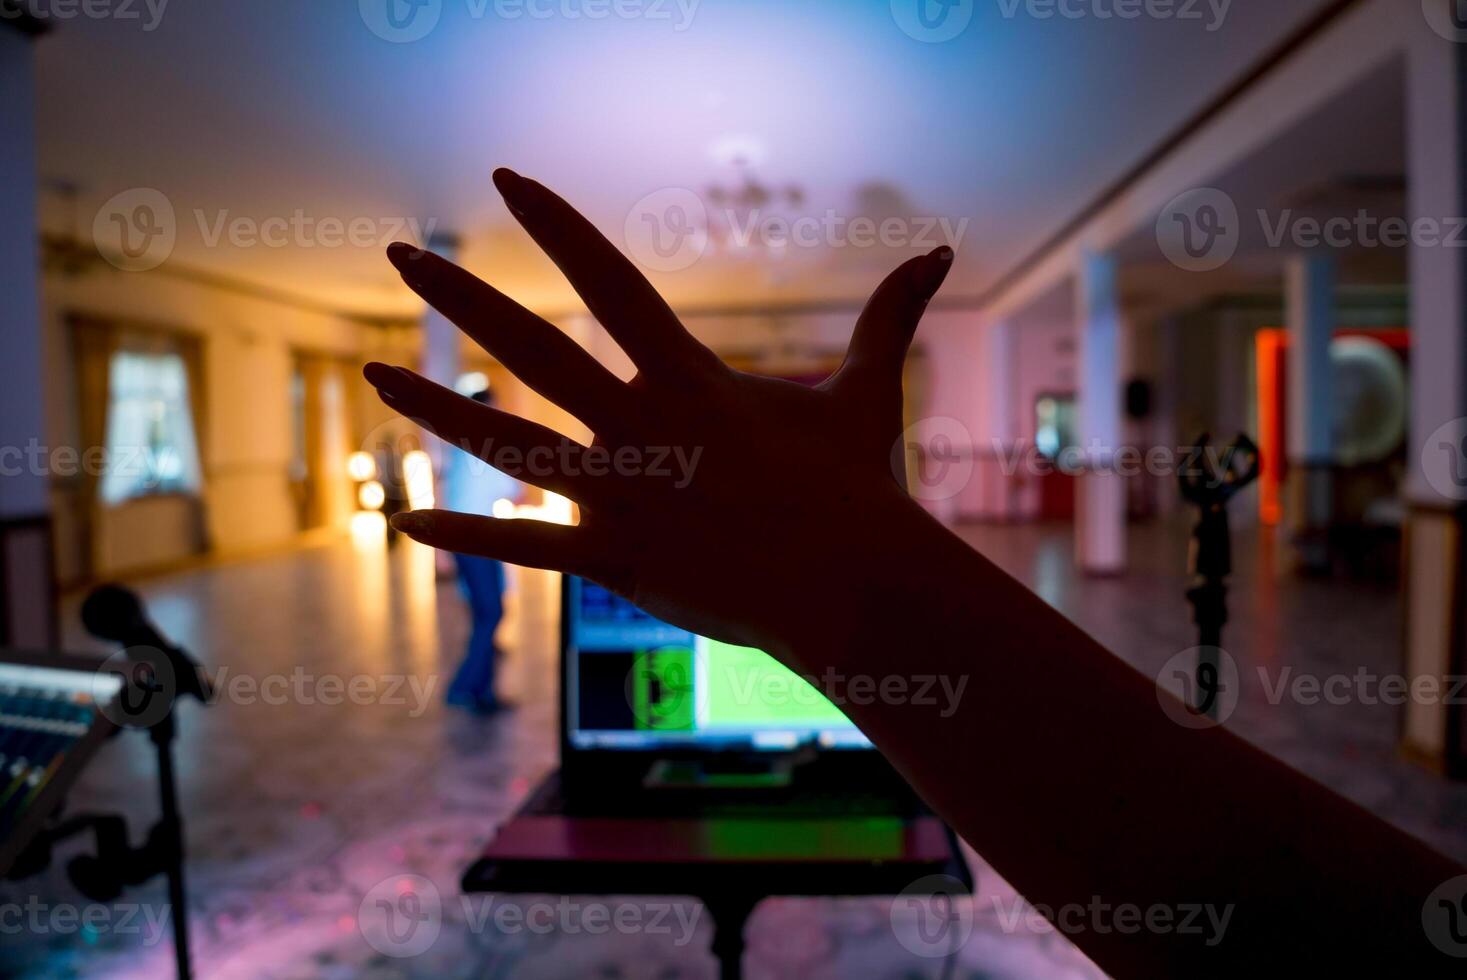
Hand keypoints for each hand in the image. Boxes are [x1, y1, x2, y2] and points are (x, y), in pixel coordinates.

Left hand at [364, 168, 952, 655]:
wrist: (857, 586)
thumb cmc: (859, 488)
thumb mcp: (867, 393)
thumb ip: (888, 316)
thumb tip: (942, 250)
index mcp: (691, 376)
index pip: (610, 280)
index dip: (557, 223)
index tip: (507, 178)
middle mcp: (644, 424)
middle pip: (534, 346)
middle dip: (461, 297)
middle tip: (398, 255)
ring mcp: (625, 494)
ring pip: (510, 442)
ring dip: (438, 408)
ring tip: (375, 377)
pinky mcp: (618, 559)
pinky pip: (529, 547)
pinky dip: (469, 535)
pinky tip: (403, 521)